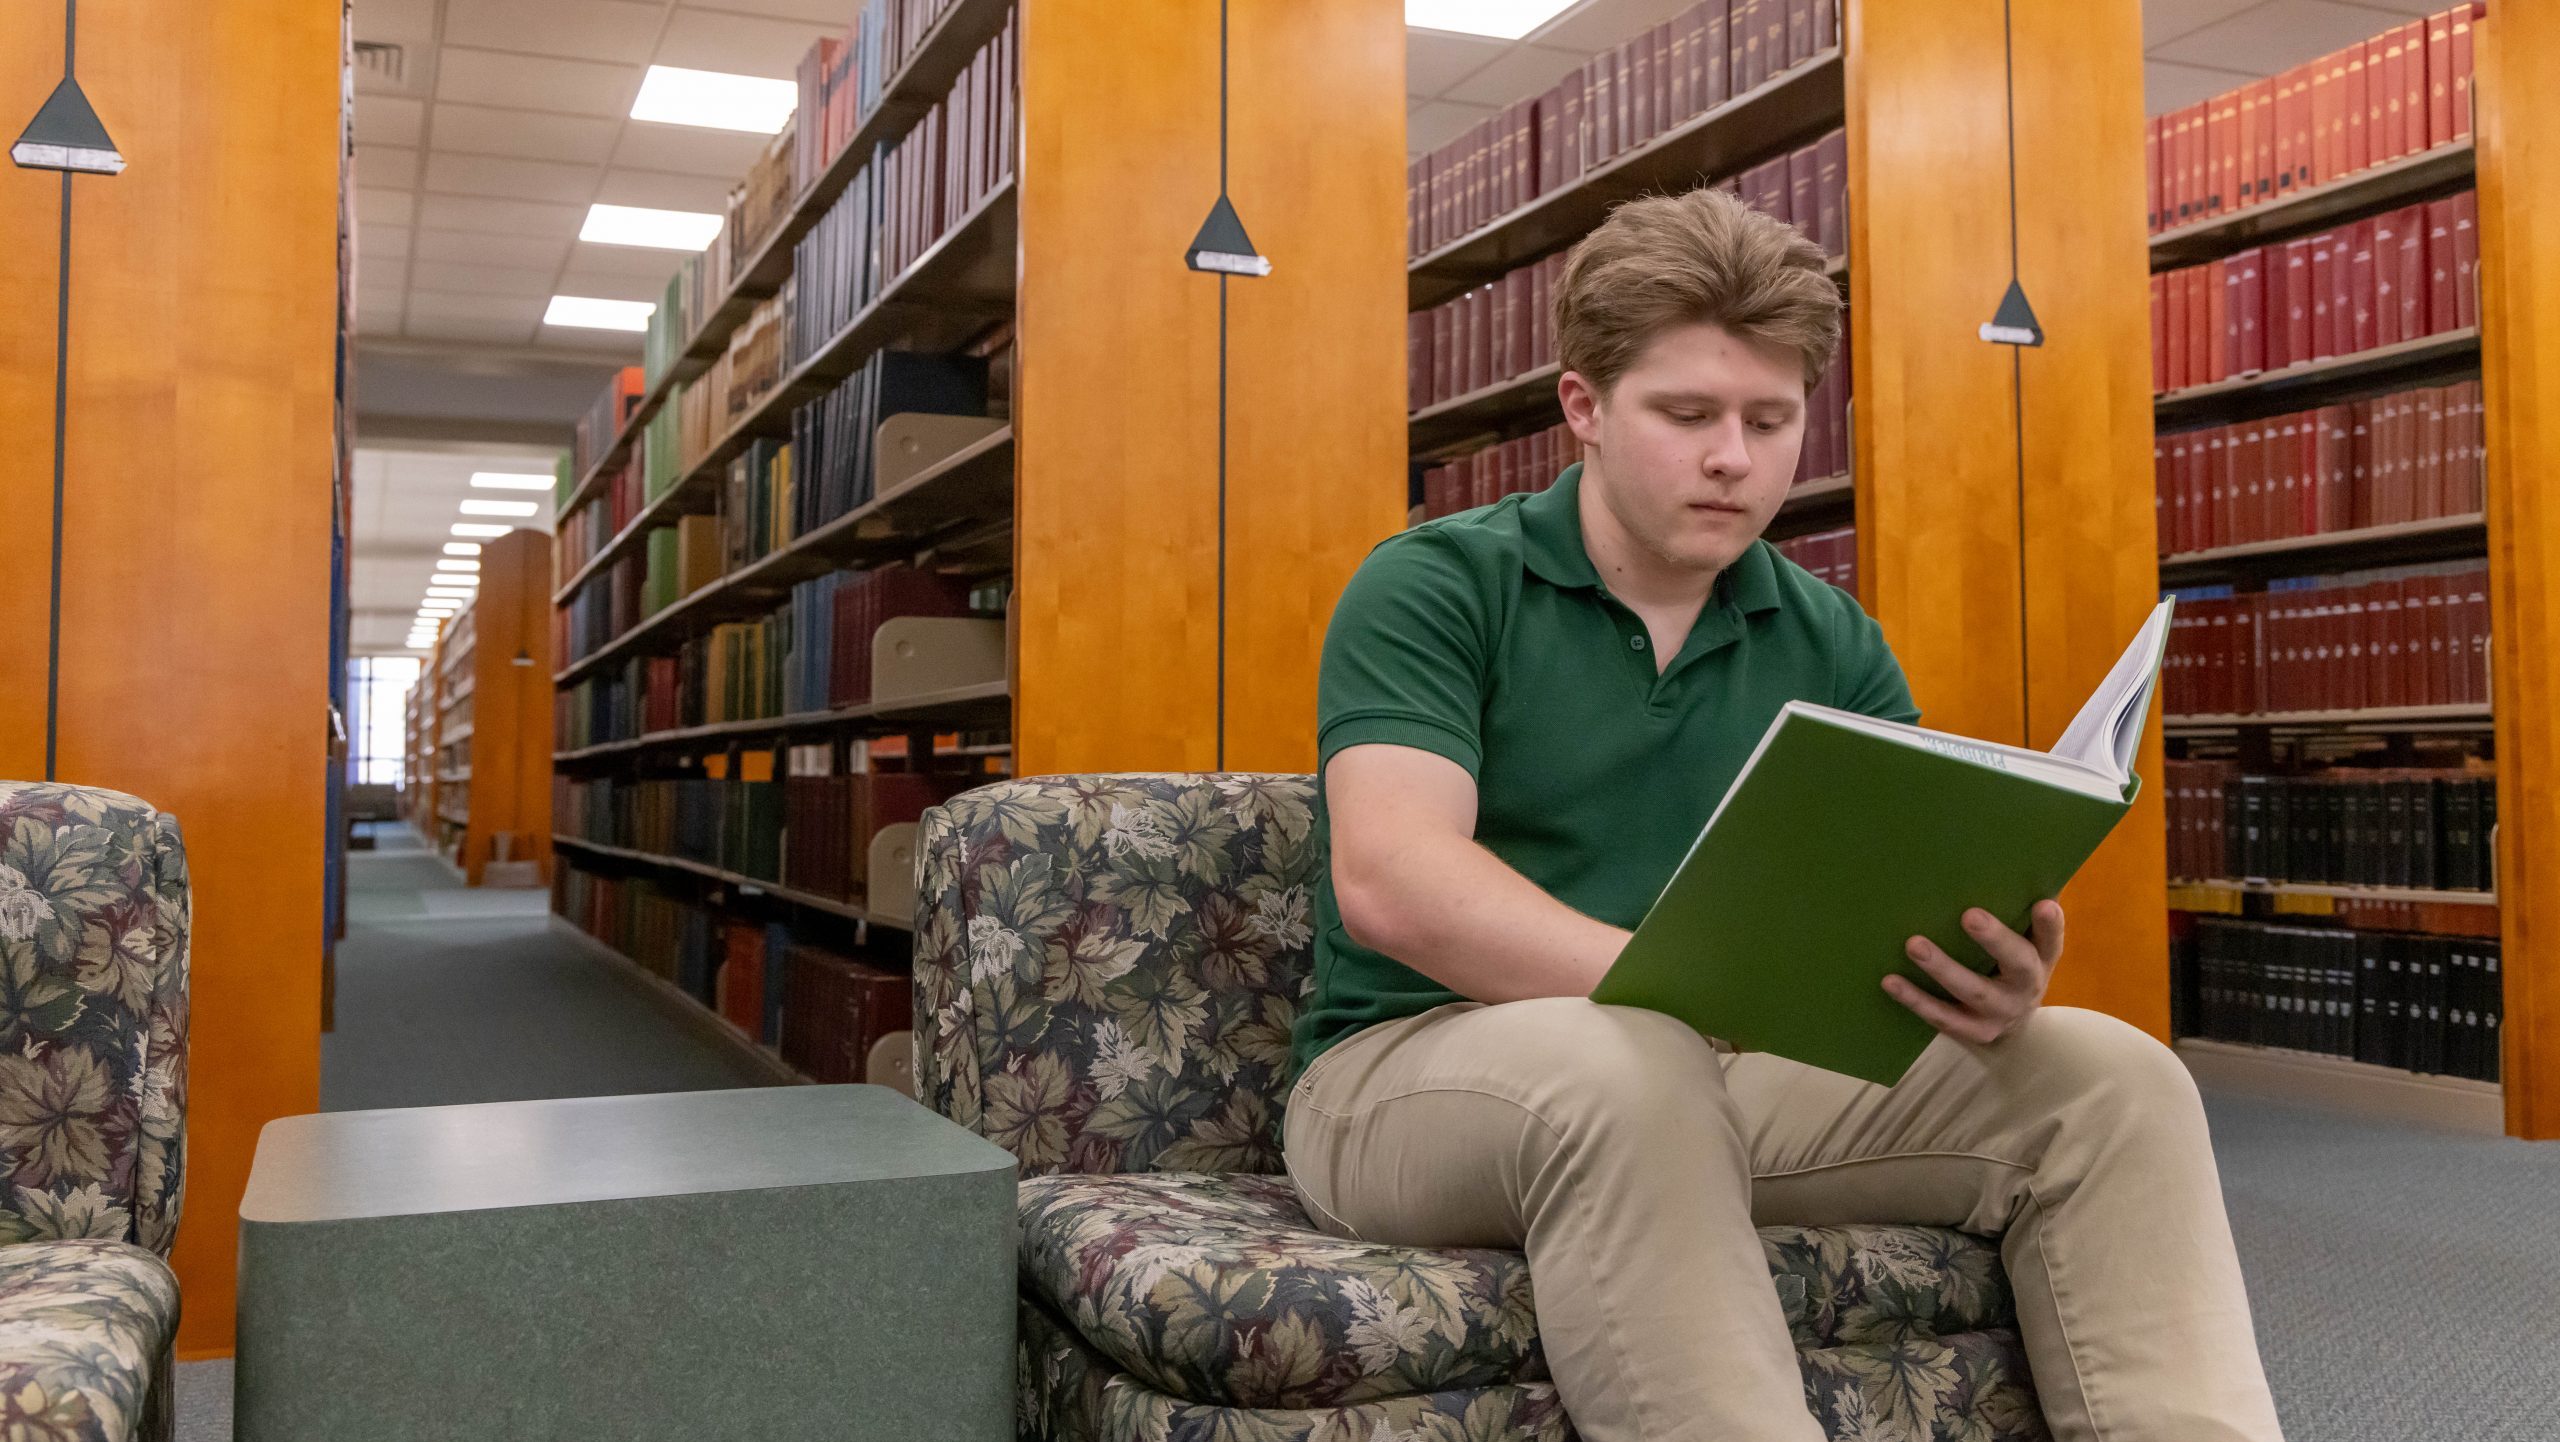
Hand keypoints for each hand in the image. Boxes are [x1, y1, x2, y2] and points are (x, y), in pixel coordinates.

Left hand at [1883, 900, 2062, 1044]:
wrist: (2012, 1026)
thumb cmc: (2008, 962)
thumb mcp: (2023, 940)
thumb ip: (2015, 907)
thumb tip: (2004, 858)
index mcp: (2042, 957)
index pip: (2051, 937)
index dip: (2049, 923)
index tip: (2043, 904)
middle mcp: (2028, 986)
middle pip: (2018, 963)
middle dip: (1995, 939)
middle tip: (1969, 915)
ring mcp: (2002, 1013)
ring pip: (1973, 992)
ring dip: (1942, 968)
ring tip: (1914, 945)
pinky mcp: (1975, 1032)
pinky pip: (1943, 1017)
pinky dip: (1915, 999)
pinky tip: (1890, 981)